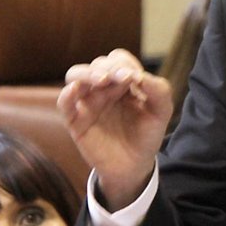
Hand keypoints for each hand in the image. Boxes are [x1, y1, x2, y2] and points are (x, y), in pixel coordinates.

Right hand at [57, 49, 173, 208]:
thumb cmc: (146, 135)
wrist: (134, 165)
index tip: (136, 79)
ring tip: (102, 80)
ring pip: (75, 75)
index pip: (118, 60)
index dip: (126, 64)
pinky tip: (75, 90)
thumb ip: (159, 91)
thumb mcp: (161, 112)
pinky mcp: (75, 120)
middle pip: (97, 64)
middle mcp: (103, 88)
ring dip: (88, 73)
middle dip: (109, 67)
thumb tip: (141, 76)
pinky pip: (64, 103)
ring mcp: (87, 102)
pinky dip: (67, 94)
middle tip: (123, 78)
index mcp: (123, 82)